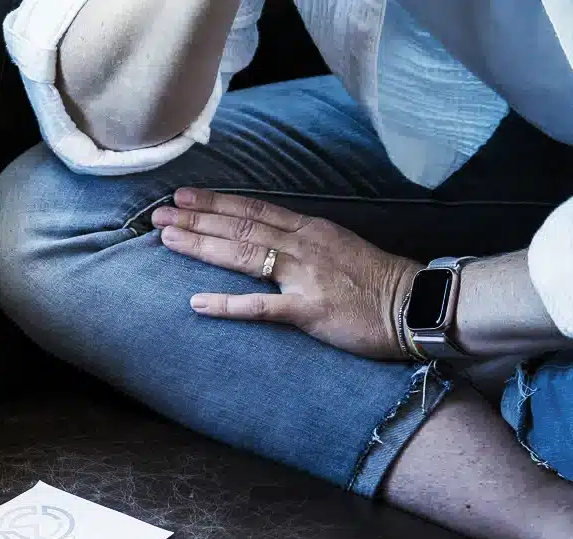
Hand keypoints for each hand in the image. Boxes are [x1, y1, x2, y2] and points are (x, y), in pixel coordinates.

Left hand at [154, 188, 418, 360]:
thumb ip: (300, 242)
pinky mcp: (309, 309)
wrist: (413, 305)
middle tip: (158, 214)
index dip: (215, 202)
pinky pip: (261, 307)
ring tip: (168, 239)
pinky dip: (227, 304)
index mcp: (309, 230)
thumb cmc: (374, 281)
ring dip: (203, 245)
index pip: (253, 209)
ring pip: (245, 254)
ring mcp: (305, 275)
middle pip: (241, 226)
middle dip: (197, 218)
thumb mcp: (336, 248)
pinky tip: (197, 303)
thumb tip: (265, 239)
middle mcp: (303, 245)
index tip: (182, 196)